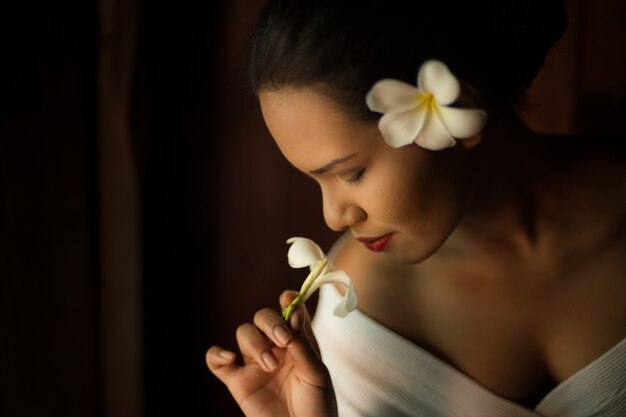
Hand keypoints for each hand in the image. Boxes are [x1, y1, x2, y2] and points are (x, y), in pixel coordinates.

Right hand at [206, 291, 337, 416]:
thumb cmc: (317, 407)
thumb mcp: (317, 375)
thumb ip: (304, 346)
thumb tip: (293, 313)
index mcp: (297, 342)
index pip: (288, 311)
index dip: (287, 301)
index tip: (287, 299)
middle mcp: (275, 348)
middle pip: (262, 317)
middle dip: (270, 322)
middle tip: (283, 340)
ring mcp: (255, 364)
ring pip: (243, 333)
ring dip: (255, 343)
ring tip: (271, 365)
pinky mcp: (238, 382)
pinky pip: (216, 363)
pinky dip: (216, 354)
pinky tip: (229, 358)